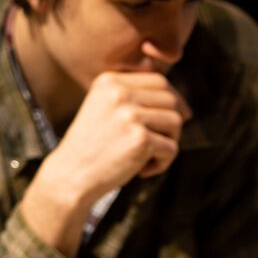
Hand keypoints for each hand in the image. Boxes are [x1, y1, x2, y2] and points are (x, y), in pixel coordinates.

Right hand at [20, 72, 189, 253]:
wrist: (70, 176)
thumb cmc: (92, 148)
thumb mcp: (106, 112)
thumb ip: (136, 101)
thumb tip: (186, 109)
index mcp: (109, 81)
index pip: (159, 80)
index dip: (171, 101)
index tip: (168, 123)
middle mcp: (119, 92)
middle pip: (171, 100)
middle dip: (171, 124)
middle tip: (156, 145)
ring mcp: (129, 115)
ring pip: (175, 122)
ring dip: (168, 143)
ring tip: (147, 158)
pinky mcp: (140, 139)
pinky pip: (171, 148)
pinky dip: (163, 163)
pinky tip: (142, 171)